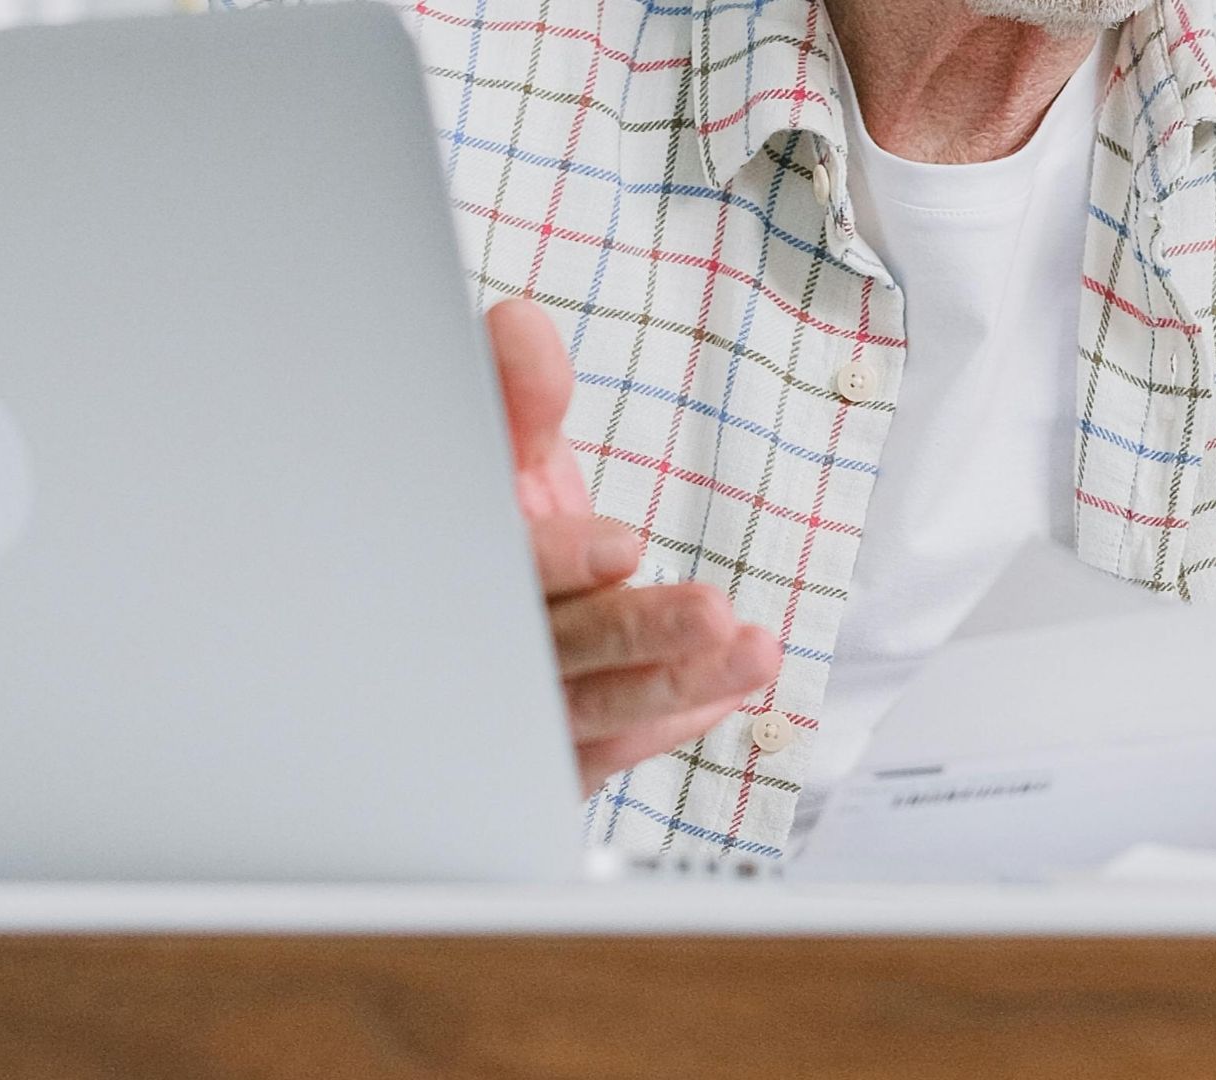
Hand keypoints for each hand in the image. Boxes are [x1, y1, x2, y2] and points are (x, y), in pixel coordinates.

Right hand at [486, 300, 781, 794]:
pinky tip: (729, 691)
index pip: (502, 573)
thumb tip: (521, 325)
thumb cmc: (495, 523)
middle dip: (635, 635)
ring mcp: (513, 713)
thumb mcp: (504, 452)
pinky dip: (668, 722)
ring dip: (674, 681)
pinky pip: (608, 752)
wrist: (479, 611)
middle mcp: (481, 647)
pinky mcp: (548, 758)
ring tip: (754, 650)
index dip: (556, 561)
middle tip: (712, 615)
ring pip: (590, 708)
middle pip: (555, 650)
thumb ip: (517, 392)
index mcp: (461, 566)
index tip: (623, 546)